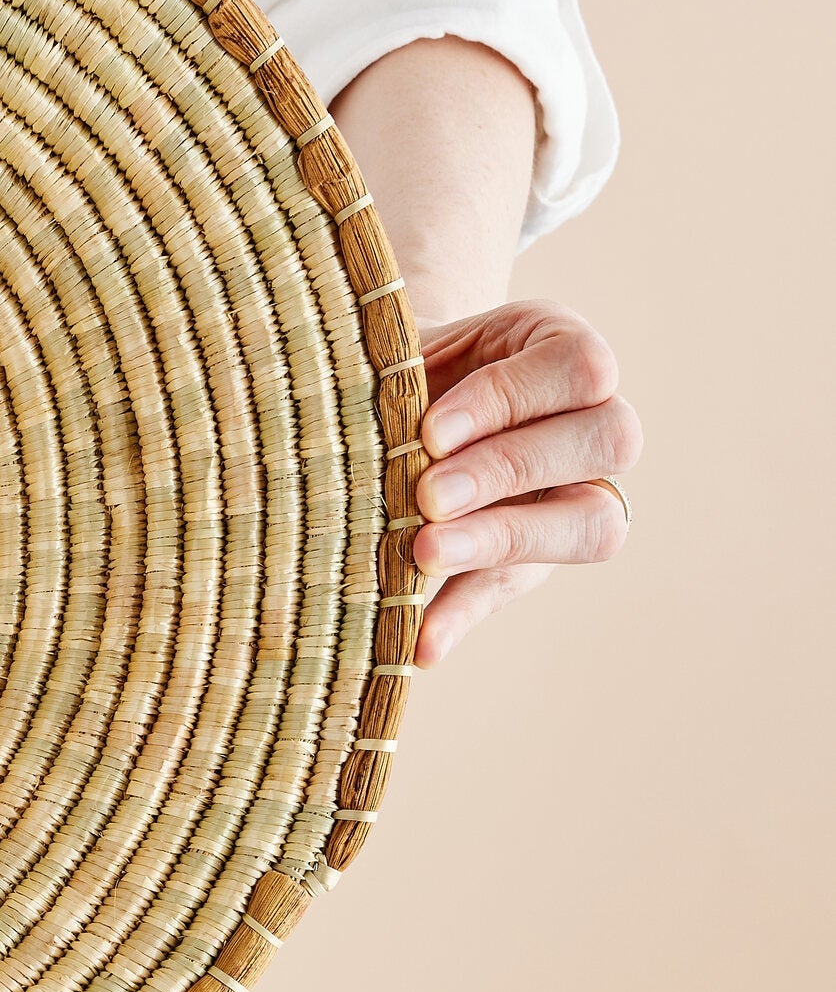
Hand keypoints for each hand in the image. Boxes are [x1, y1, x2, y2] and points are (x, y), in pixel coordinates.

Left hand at [411, 301, 639, 664]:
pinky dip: (462, 614)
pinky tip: (420, 641)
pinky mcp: (535, 558)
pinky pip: (514, 587)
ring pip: (596, 521)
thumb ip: (401, 387)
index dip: (510, 400)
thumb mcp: (399, 357)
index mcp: (561, 351)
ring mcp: (579, 493)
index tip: (432, 431)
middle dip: (510, 469)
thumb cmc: (395, 366)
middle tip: (428, 496)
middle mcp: (594, 420)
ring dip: (503, 540)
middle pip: (610, 438)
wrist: (380, 400)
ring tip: (424, 553)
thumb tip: (389, 443)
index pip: (581, 367)